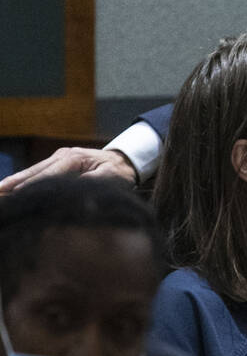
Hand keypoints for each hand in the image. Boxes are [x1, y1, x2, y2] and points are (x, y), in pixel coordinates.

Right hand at [0, 147, 137, 193]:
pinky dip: (21, 183)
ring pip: (32, 172)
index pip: (47, 177)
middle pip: (33, 173)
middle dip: (13, 186)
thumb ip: (93, 184)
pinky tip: (7, 191)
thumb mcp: (112, 179)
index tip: (15, 200)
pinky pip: (36, 174)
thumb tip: (76, 191)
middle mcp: (62, 155)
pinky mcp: (57, 162)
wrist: (125, 159)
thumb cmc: (120, 172)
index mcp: (74, 159)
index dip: (29, 189)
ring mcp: (58, 157)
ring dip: (13, 184)